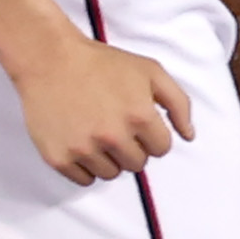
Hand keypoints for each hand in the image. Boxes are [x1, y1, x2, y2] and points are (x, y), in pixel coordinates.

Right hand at [15, 29, 200, 183]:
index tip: (138, 124)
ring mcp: (84, 149)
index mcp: (140, 116)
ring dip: (109, 159)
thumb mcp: (150, 71)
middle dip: (132, 148)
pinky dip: (86, 167)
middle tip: (115, 126)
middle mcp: (113, 136)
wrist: (50, 59)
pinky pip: (84, 180)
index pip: (161, 149)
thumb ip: (178, 103)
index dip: (152, 136)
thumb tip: (189, 136)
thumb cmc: (102, 64)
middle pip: (137, 164)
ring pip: (111, 174)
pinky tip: (82, 143)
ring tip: (97, 133)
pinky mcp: (59, 158)